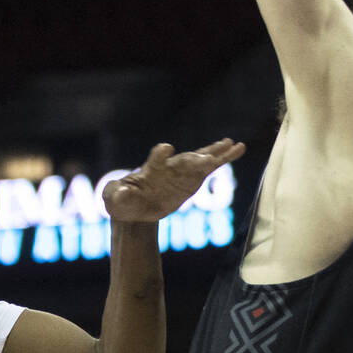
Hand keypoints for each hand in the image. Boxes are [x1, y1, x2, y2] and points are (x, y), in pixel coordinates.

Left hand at [103, 138, 245, 221]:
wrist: (134, 208)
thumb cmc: (121, 201)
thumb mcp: (114, 199)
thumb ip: (117, 194)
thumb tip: (122, 191)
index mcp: (150, 169)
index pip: (157, 158)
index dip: (160, 153)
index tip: (166, 148)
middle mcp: (169, 167)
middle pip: (184, 160)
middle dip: (195, 158)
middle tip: (208, 157)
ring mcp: (182, 172)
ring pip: (201, 160)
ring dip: (216, 153)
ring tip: (233, 144)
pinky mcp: (192, 180)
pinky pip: (211, 168)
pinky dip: (224, 159)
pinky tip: (238, 149)